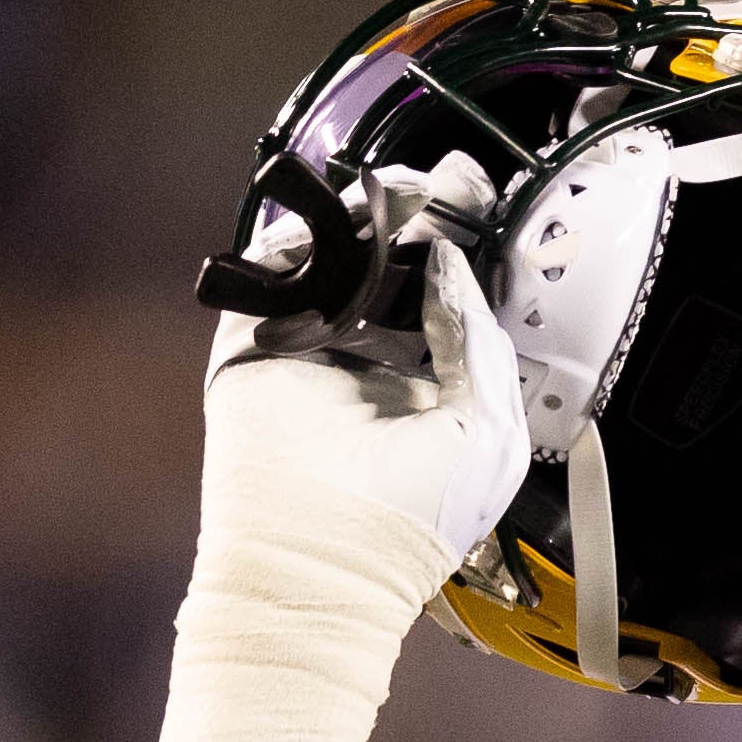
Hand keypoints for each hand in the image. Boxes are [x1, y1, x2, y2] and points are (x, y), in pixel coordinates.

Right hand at [196, 221, 531, 578]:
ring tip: (394, 197)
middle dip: (412, 217)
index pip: (442, 294)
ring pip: (331, 259)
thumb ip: (478, 338)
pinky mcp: (253, 348)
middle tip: (437, 179)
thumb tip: (448, 261)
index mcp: (430, 382)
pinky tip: (337, 225)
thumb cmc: (416, 519)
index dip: (459, 242)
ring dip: (360, 220)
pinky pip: (268, 275)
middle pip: (386, 263)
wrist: (324, 562)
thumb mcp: (488, 428)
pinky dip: (295, 240)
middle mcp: (368, 361)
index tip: (475, 192)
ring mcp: (308, 351)